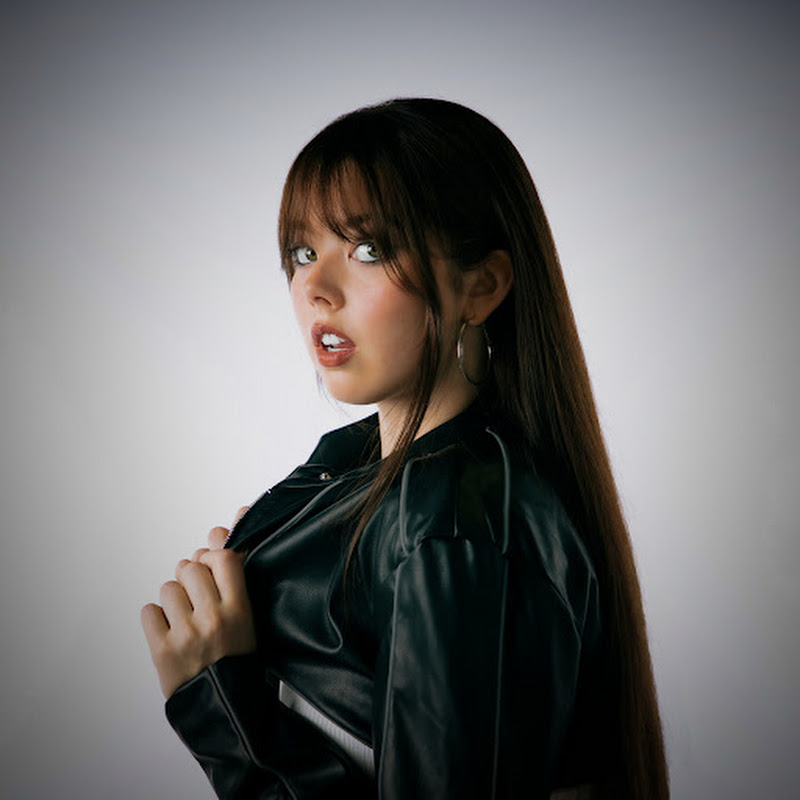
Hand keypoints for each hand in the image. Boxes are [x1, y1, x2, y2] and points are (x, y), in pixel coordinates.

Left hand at [141, 508, 254, 697]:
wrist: (226, 707)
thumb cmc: (238, 659)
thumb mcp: (249, 616)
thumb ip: (235, 574)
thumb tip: (226, 523)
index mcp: (240, 609)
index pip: (224, 557)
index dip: (214, 554)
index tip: (211, 563)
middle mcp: (213, 618)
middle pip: (191, 567)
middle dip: (192, 577)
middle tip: (197, 596)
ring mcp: (186, 634)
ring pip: (168, 587)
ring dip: (174, 598)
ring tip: (185, 617)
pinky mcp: (162, 651)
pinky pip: (149, 611)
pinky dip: (156, 618)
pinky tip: (170, 629)